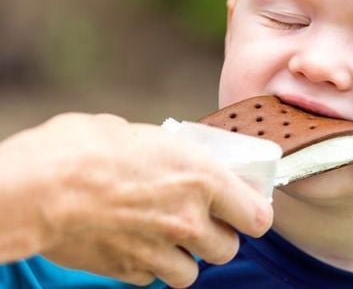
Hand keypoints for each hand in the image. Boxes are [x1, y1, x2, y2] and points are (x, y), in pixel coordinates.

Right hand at [0, 113, 272, 287]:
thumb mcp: (146, 136)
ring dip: (187, 258)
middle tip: (203, 221)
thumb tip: (183, 161)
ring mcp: (160, 249)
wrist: (38, 187)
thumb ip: (176, 156)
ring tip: (169, 239)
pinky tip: (136, 246)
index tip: (247, 209)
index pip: (256, 215)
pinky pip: (153, 279)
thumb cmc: (86, 148)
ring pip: (194, 272)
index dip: (254, 214)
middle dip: (219, 237)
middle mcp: (189, 219)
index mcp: (202, 178)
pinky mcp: (128, 270)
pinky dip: (151, 268)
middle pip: (229, 248)